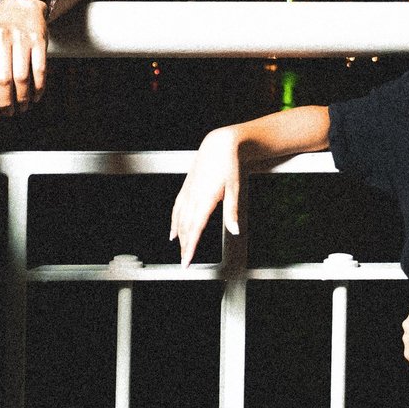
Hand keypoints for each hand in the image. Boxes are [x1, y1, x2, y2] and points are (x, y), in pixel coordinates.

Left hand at [0, 0, 49, 115]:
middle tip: (8, 112)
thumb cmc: (2, 30)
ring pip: (22, 78)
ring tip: (22, 107)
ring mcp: (22, 40)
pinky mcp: (39, 41)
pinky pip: (40, 70)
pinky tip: (35, 96)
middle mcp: (1, 39)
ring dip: (22, 98)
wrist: (22, 7)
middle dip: (6, 102)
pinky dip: (38, 88)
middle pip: (3, 79)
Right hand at [169, 126, 241, 265]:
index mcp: (205, 199)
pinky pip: (177, 209)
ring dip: (180, 237)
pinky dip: (174, 222)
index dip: (190, 248)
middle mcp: (193, 197)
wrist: (218, 145)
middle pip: (186, 228)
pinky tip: (173, 231)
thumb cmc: (228, 164)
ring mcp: (188, 192)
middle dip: (184, 247)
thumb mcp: (235, 188)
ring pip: (180, 219)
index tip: (187, 261)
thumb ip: (232, 211)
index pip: (195, 230)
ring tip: (181, 250)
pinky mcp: (186, 188)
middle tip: (184, 262)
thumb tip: (234, 230)